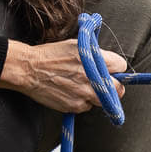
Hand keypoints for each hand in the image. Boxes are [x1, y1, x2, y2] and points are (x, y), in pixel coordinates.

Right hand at [0, 37, 125, 113]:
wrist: (29, 69)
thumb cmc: (51, 54)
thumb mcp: (76, 44)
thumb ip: (95, 53)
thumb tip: (108, 59)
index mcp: (94, 59)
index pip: (121, 66)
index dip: (116, 67)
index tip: (111, 68)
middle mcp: (92, 79)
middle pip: (119, 89)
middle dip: (114, 86)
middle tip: (107, 83)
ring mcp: (84, 94)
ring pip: (104, 100)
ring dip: (99, 95)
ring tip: (85, 86)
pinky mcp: (75, 106)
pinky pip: (87, 106)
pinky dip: (83, 101)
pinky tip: (72, 91)